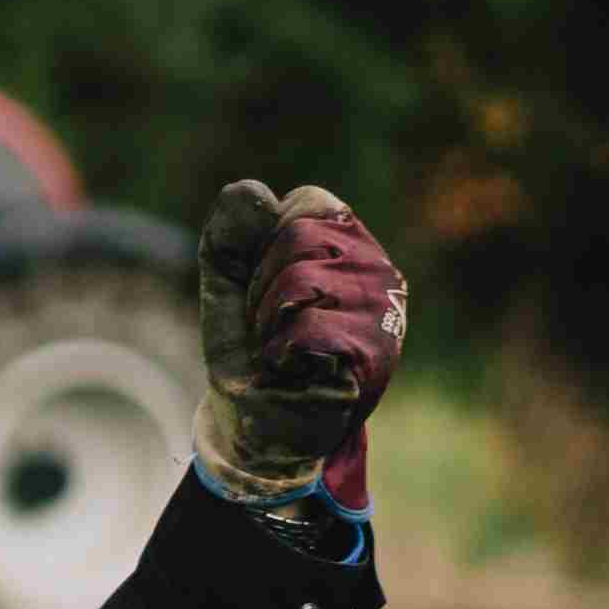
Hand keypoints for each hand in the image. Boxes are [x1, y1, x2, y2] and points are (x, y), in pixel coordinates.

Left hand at [192, 180, 407, 510]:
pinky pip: (306, 326)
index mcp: (349, 243)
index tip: (263, 285)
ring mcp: (381, 309)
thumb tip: (251, 190)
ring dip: (267, 322)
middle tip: (269, 324)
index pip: (306, 203)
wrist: (254, 418)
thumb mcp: (227, 281)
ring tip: (281, 348)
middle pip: (297, 237)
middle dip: (259, 286)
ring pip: (300, 281)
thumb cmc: (249, 345)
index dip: (263, 247)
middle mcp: (375, 268)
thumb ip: (231, 233)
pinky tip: (294, 370)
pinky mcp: (374, 351)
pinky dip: (279, 352)